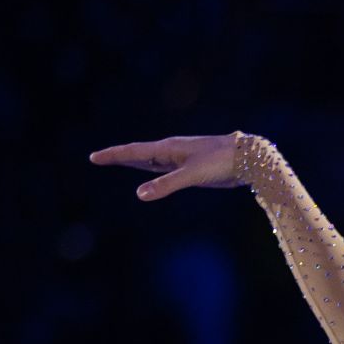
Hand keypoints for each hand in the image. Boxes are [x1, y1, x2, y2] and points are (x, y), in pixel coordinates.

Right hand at [88, 131, 244, 200]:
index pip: (133, 152)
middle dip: (119, 157)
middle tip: (98, 158)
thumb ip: (166, 185)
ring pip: (152, 160)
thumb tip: (140, 195)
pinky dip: (153, 170)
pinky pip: (166, 167)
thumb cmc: (221, 162)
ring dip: (135, 162)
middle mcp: (172, 150)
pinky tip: (154, 172)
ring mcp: (182, 157)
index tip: (94, 157)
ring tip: (119, 161)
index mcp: (168, 149)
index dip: (113, 155)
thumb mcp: (192, 175)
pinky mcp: (193, 166)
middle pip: (139, 153)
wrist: (249, 157)